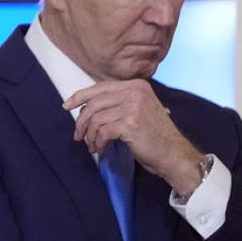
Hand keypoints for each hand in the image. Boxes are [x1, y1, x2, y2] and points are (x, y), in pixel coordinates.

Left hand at [63, 80, 203, 195]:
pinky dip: (98, 143)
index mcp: (136, 86)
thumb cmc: (154, 136)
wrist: (174, 154)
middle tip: (78, 136)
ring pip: (95, 119)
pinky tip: (102, 149)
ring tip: (94, 146)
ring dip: (90, 136)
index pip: (100, 87)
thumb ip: (117, 104)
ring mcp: (133, 106)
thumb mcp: (137, 111)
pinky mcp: (130, 123)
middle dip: (81, 122)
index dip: (80, 96)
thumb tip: (85, 108)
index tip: (67, 106)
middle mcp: (135, 92)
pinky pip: (102, 132)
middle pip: (94, 103)